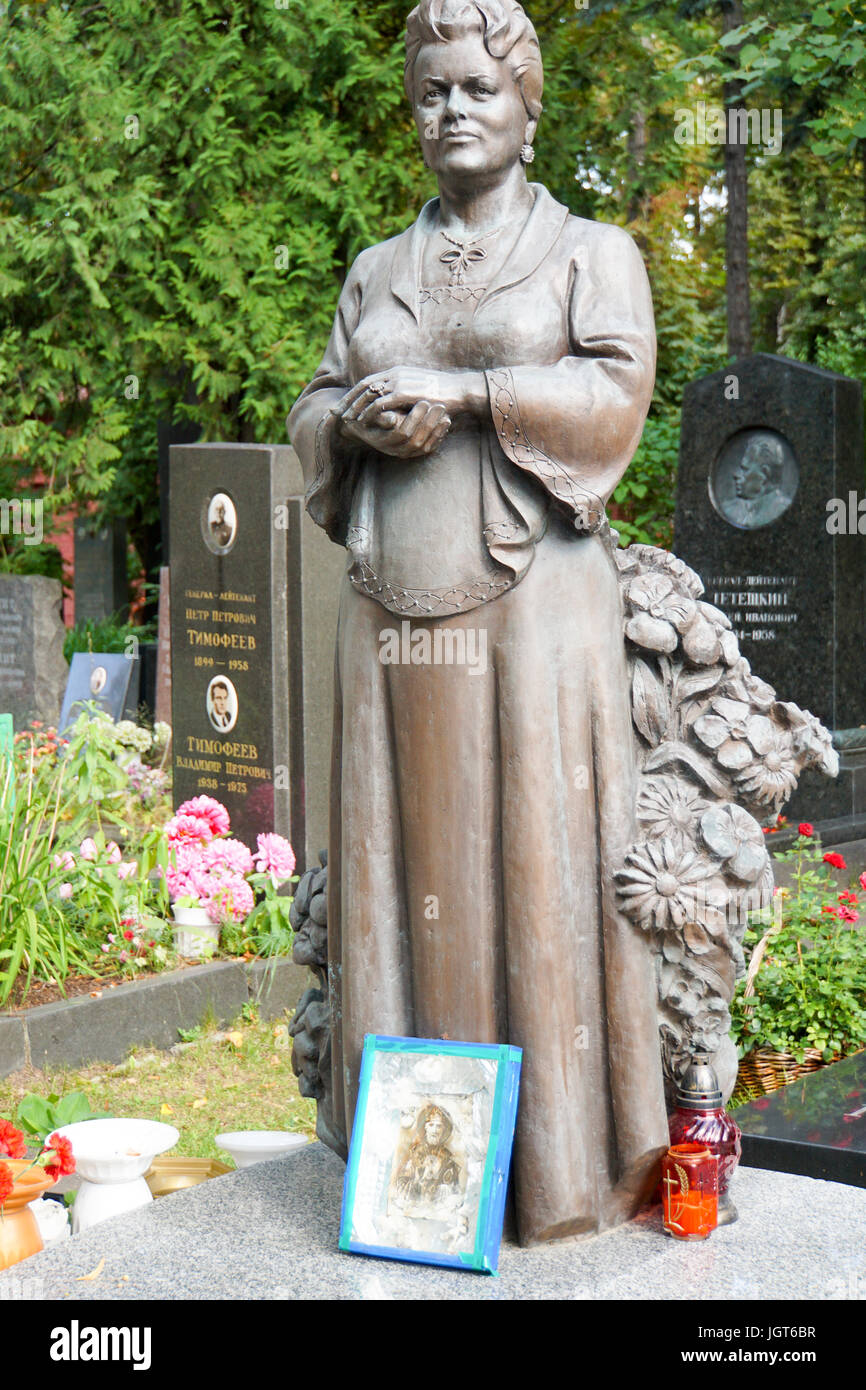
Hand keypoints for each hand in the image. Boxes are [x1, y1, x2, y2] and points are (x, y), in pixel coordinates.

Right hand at [337, 400, 450, 458]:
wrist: (365, 428)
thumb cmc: (365, 417)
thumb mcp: (369, 414)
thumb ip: (380, 417)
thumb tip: (393, 418)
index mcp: (383, 441)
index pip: (402, 433)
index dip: (414, 419)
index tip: (424, 401)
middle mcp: (394, 450)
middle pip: (415, 441)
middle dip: (429, 423)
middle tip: (439, 406)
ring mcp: (404, 453)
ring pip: (424, 447)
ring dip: (436, 431)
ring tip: (446, 415)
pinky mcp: (413, 453)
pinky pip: (428, 449)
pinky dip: (439, 437)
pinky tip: (446, 424)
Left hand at [338, 366, 485, 429]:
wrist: (459, 390)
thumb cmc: (444, 393)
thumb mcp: (420, 389)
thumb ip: (405, 393)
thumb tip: (397, 405)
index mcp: (397, 372)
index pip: (370, 381)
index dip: (354, 393)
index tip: (344, 405)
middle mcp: (395, 374)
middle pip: (364, 386)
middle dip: (348, 400)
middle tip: (335, 413)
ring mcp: (399, 382)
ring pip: (368, 394)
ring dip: (355, 408)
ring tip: (345, 420)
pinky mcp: (405, 393)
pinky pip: (380, 403)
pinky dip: (369, 412)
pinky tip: (362, 422)